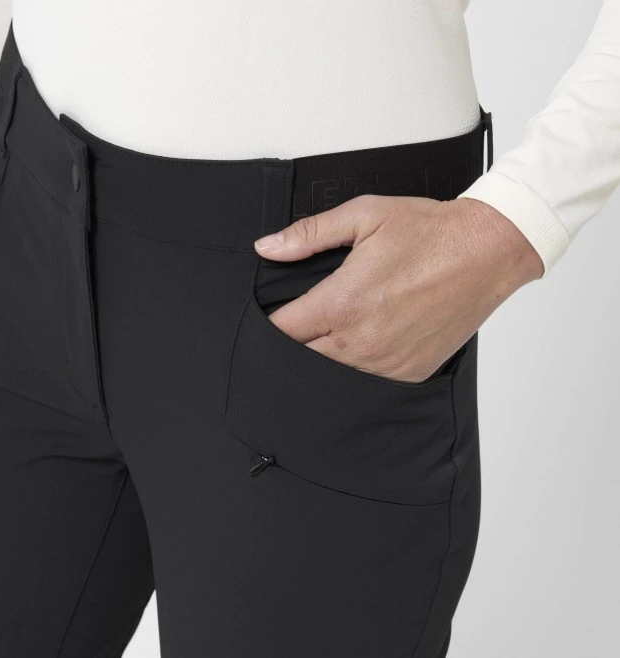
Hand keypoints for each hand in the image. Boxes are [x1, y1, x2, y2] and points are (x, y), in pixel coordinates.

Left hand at [253, 194, 543, 382]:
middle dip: (293, 343)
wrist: (486, 251)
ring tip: (337, 330)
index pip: (282, 331)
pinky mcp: (409, 372)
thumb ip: (309, 234)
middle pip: (301, 359)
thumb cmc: (430, 234)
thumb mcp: (363, 216)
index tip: (269, 320)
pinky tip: (366, 343)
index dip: (268, 327)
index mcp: (342, 303)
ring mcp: (386, 362)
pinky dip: (359, 367)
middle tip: (303, 323)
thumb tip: (267, 247)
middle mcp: (360, 340)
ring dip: (325, 356)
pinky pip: (368, 381)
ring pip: (332, 374)